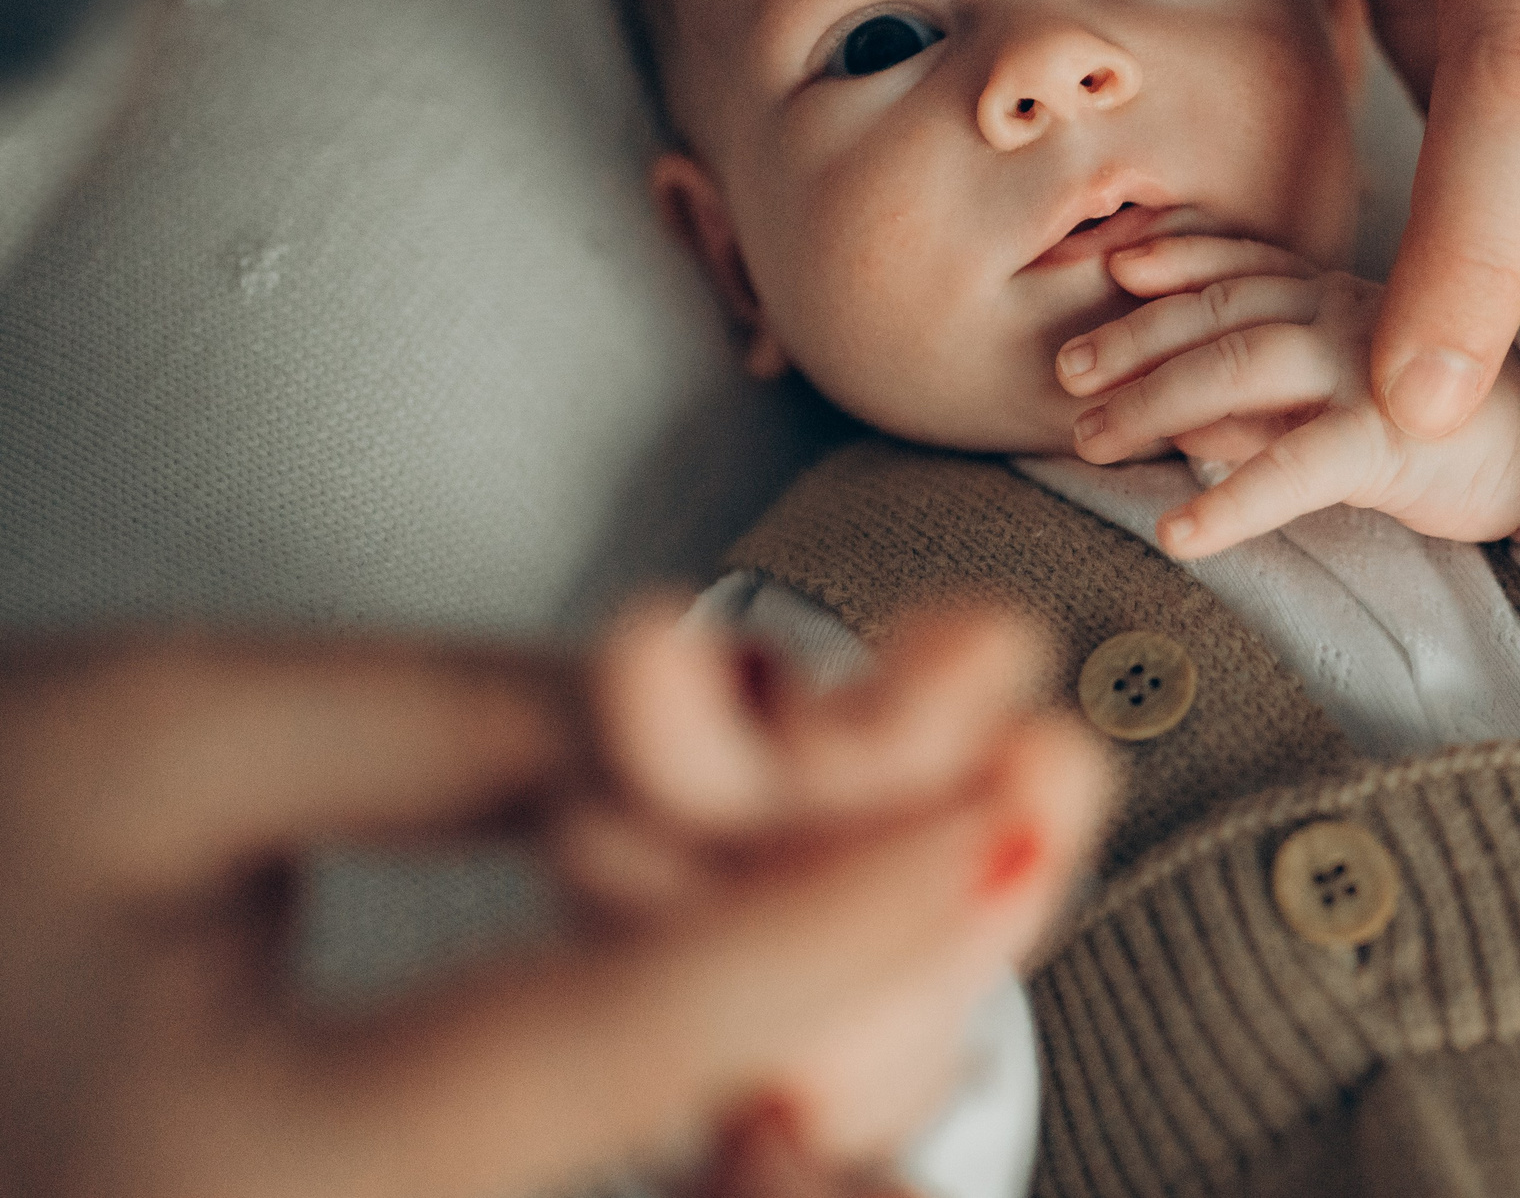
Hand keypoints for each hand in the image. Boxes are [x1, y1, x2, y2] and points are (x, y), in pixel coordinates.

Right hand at [0, 602, 1109, 1197]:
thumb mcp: (168, 740)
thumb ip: (467, 720)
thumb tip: (736, 693)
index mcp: (253, 1172)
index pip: (625, 1031)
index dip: (842, 897)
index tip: (1002, 798)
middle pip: (719, 1150)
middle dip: (896, 990)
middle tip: (1029, 828)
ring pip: (708, 1183)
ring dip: (845, 1054)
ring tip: (963, 876)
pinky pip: (638, 1189)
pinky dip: (745, 1111)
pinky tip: (811, 1044)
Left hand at [1054, 235, 1519, 557]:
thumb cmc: (1456, 428)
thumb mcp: (1348, 399)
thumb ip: (1271, 400)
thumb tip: (1178, 417)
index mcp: (1338, 297)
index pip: (1242, 262)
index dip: (1174, 256)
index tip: (1113, 262)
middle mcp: (1349, 316)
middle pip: (1223, 308)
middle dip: (1135, 335)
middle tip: (1065, 371)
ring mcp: (1372, 369)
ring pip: (1242, 365)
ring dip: (1155, 399)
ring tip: (1090, 439)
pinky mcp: (1393, 439)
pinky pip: (1297, 467)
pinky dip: (1229, 499)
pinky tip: (1177, 533)